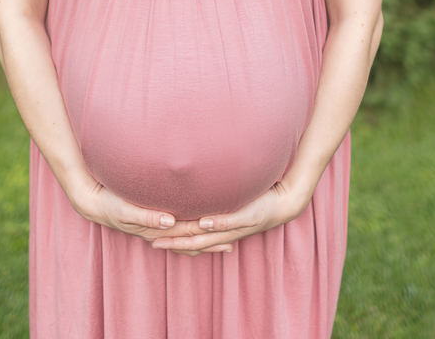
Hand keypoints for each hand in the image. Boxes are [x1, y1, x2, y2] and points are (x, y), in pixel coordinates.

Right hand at [75, 182, 233, 253]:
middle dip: (209, 242)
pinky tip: (196, 229)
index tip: (224, 233)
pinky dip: (188, 233)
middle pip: (188, 240)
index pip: (185, 234)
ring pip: (183, 239)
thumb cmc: (110, 203)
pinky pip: (175, 231)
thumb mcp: (127, 210)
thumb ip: (148, 216)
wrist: (94, 203)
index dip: (204, 233)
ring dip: (202, 242)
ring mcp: (155, 229)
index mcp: (155, 229)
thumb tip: (170, 221)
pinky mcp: (152, 223)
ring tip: (220, 242)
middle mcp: (158, 232)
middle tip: (231, 244)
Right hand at [149, 180, 311, 255]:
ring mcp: (235, 226)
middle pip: (194, 242)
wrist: (284, 202)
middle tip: (153, 242)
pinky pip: (229, 222)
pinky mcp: (247, 217)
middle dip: (173, 242)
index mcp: (219, 229)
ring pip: (208, 236)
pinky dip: (216, 223)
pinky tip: (203, 222)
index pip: (190, 238)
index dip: (171, 239)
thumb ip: (215, 201)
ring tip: (170, 234)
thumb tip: (199, 192)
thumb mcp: (233, 202)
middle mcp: (224, 232)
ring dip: (189, 238)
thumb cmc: (256, 201)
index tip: (150, 236)